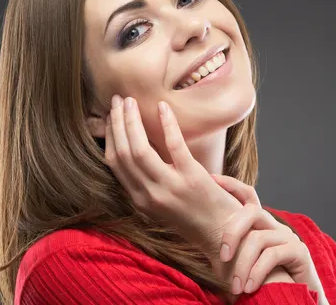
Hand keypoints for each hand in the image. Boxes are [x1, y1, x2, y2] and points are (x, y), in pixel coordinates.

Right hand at [104, 95, 241, 255]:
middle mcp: (150, 195)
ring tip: (131, 101)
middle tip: (117, 101)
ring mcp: (170, 187)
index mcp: (140, 200)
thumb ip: (147, 182)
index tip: (111, 116)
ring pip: (140, 150)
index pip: (114, 163)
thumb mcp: (162, 203)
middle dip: (117, 123)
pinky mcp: (192, 178)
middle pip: (123, 154)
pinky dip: (167, 124)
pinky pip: (174, 146)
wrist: (225, 234)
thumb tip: (136, 150)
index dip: (110, 137)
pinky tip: (163, 107)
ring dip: (132, 122)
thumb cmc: (196, 215)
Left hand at [211, 174, 327, 302]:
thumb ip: (230, 248)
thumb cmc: (263, 283)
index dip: (231, 184)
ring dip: (243, 265)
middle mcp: (274, 226)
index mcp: (260, 225)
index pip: (247, 195)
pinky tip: (249, 288)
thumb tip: (198, 236)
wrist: (294, 300)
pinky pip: (272, 255)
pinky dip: (257, 272)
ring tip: (235, 286)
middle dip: (232, 232)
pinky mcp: (299, 251)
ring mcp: (287, 237)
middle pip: (251, 211)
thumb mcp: (243, 261)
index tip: (212, 179)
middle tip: (222, 257)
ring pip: (258, 238)